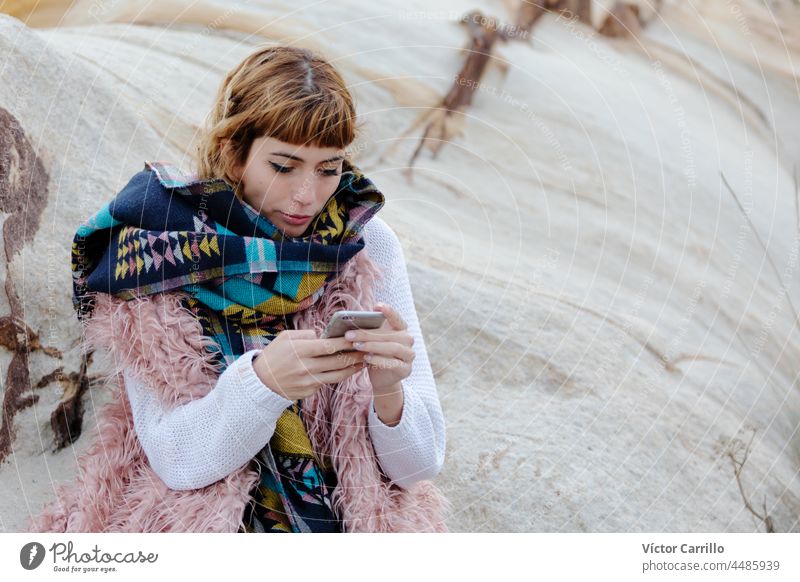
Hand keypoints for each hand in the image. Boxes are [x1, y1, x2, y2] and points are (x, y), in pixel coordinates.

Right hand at [252, 329, 366, 400]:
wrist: (261, 382)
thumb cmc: (274, 355)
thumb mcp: (285, 337)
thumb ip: (306, 335)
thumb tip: (324, 335)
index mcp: (300, 351)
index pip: (329, 346)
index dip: (346, 342)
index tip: (358, 338)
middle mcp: (305, 367)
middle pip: (337, 362)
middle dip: (355, 355)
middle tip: (368, 349)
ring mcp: (308, 382)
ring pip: (337, 375)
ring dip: (353, 368)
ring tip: (364, 361)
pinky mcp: (309, 392)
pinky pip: (327, 382)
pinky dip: (338, 376)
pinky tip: (347, 370)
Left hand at [346, 303, 414, 391]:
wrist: (382, 378)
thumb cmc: (375, 354)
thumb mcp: (371, 341)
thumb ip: (367, 332)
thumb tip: (349, 325)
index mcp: (401, 328)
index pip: (396, 318)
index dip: (388, 311)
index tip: (376, 306)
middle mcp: (408, 340)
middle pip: (389, 334)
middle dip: (368, 334)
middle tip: (349, 334)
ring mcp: (409, 355)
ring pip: (393, 347)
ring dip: (373, 346)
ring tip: (356, 346)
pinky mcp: (406, 369)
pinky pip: (393, 363)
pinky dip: (378, 360)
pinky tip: (366, 359)